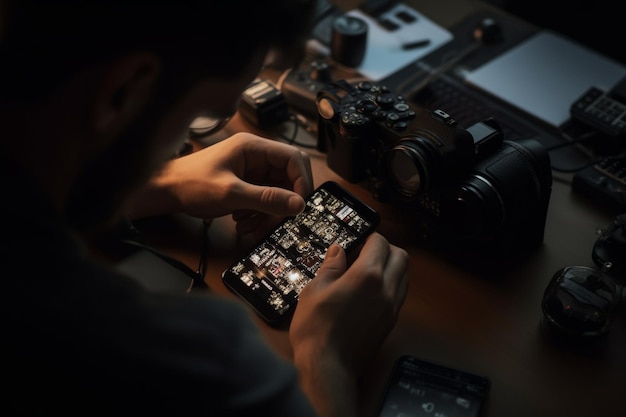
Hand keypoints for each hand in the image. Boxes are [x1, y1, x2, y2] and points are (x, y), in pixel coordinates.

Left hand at [127, 133, 313, 238]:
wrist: (165, 191)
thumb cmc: (191, 184)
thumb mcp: (231, 193)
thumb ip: (266, 198)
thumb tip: (298, 204)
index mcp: (254, 148)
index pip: (293, 159)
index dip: (301, 181)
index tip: (300, 205)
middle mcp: (256, 157)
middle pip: (287, 178)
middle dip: (284, 202)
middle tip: (278, 221)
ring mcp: (251, 171)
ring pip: (276, 193)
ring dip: (269, 213)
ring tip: (252, 227)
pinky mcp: (245, 184)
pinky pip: (263, 200)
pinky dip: (258, 215)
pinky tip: (243, 224)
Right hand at [289, 233, 408, 416]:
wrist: (328, 368)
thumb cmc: (316, 330)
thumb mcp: (314, 291)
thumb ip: (330, 267)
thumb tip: (337, 251)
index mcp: (367, 276)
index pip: (380, 242)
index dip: (369, 237)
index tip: (356, 241)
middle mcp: (386, 289)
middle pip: (401, 256)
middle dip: (386, 249)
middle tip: (365, 252)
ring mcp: (392, 307)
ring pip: (404, 275)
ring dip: (391, 267)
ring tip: (367, 272)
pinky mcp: (391, 322)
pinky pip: (399, 294)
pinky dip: (391, 285)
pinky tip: (369, 292)